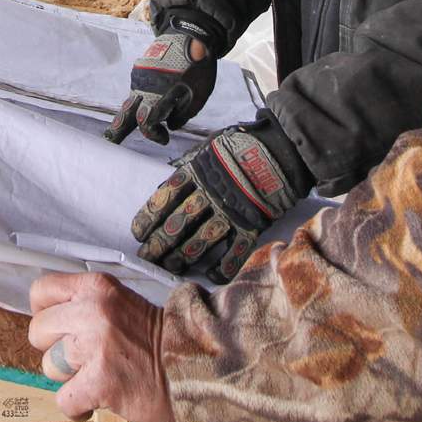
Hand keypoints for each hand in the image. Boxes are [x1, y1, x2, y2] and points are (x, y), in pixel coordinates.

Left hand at [28, 272, 175, 421]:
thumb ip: (84, 306)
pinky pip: (64, 400)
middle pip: (38, 331)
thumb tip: (47, 321)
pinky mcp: (101, 381)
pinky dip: (80, 406)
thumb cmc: (154, 340)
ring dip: (71, 378)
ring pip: (49, 367)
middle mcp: (93, 311)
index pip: (41, 291)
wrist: (193, 366)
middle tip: (85, 357)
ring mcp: (97, 346)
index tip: (61, 328)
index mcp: (97, 287)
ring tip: (100, 374)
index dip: (46, 314)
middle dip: (56, 349)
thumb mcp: (119, 303)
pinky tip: (100, 398)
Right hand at [104, 17, 218, 144]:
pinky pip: (137, 89)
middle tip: (109, 142)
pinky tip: (151, 99)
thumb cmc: (199, 67)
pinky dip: (141, 99)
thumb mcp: (200, 95)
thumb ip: (183, 115)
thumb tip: (170, 125)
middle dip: (117, 130)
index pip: (146, 123)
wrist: (191, 34)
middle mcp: (144, 86)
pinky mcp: (139, 69)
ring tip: (123, 128)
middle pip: (126, 114)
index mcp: (160, 94)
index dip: (154, 135)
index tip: (165, 138)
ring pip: (131, 101)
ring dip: (131, 115)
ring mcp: (139, 76)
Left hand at [130, 115, 307, 281]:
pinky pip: (234, 253)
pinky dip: (222, 267)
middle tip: (147, 256)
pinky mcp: (252, 226)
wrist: (283, 149)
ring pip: (199, 241)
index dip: (148, 218)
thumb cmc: (242, 146)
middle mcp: (209, 194)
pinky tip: (210, 275)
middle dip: (159, 243)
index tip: (138, 233)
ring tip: (170, 267)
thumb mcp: (208, 147)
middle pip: (177, 224)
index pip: (164, 198)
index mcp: (196, 172)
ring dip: (182, 257)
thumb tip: (170, 176)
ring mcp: (231, 212)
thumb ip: (189, 164)